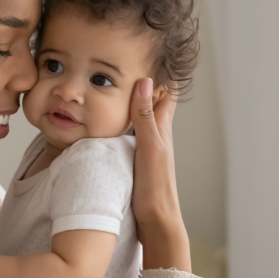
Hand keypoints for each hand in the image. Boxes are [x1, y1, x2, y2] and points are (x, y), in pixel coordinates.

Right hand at [129, 78, 190, 271]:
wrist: (157, 224)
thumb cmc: (156, 188)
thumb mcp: (149, 148)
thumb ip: (145, 117)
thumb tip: (144, 81)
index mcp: (161, 130)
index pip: (165, 94)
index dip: (162, 74)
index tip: (155, 53)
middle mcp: (157, 137)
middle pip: (154, 103)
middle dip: (146, 83)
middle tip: (132, 63)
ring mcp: (147, 151)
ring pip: (142, 119)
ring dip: (135, 103)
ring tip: (121, 86)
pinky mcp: (137, 163)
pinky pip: (131, 136)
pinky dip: (124, 124)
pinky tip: (113, 126)